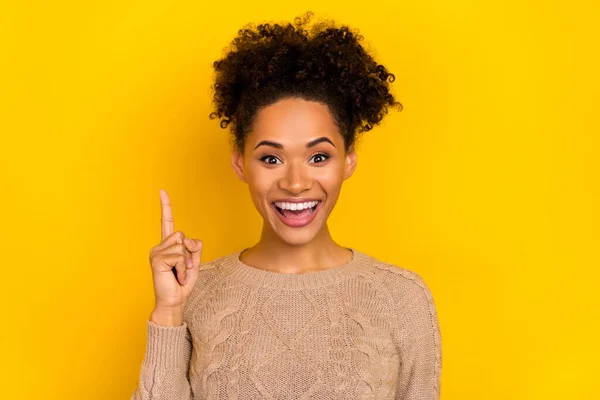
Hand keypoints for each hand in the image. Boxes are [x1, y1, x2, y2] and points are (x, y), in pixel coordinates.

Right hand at [148, 189, 202, 319]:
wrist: (174, 301)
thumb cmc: (182, 283)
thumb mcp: (194, 262)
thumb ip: (194, 247)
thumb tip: (186, 239)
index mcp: (168, 245)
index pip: (167, 222)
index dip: (166, 206)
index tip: (162, 190)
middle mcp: (159, 246)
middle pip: (183, 236)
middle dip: (190, 253)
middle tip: (183, 268)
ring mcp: (156, 252)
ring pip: (182, 245)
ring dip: (186, 262)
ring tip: (178, 273)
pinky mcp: (156, 260)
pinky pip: (179, 256)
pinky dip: (182, 267)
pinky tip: (175, 276)